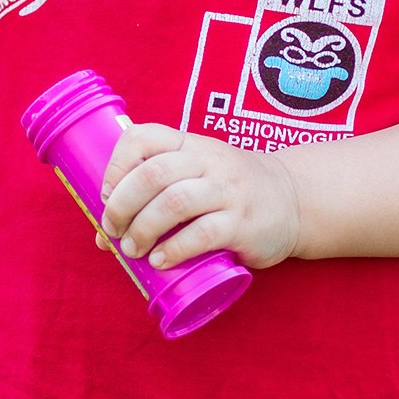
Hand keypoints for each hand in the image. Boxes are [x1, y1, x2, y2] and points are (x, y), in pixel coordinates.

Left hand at [99, 123, 302, 271]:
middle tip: (113, 231)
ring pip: (174, 202)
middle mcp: (209, 162)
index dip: (116, 165)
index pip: (144, 137)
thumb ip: (157, 195)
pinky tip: (161, 261)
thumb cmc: (231, 192)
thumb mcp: (199, 173)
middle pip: (153, 173)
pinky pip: (203, 234)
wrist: (293, 201)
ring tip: (133, 250)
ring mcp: (228, 191)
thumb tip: (104, 236)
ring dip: (143, 228)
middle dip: (121, 205)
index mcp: (192, 144)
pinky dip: (175, 249)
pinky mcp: (243, 223)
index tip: (105, 194)